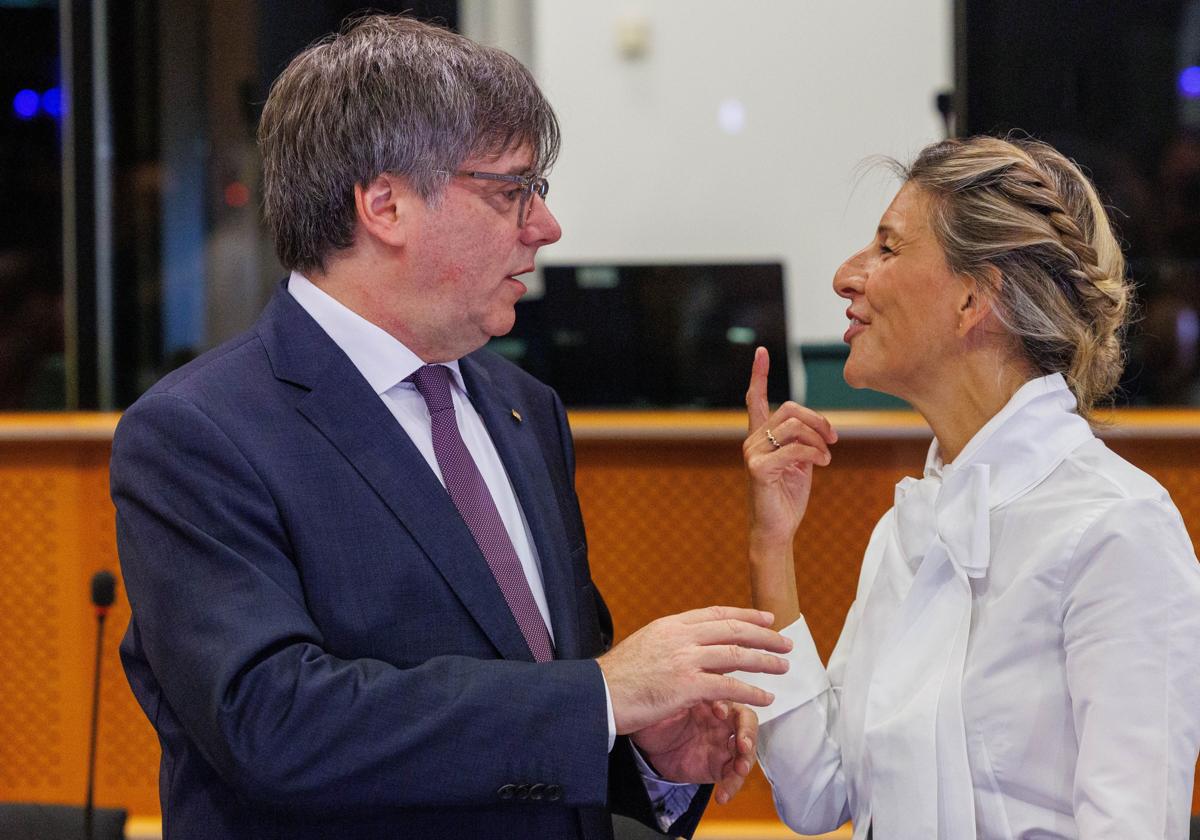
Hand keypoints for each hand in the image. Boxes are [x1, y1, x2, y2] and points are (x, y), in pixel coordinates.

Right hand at [598, 605, 790, 733]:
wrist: (598, 694)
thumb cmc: (619, 677)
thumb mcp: (647, 646)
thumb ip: (675, 644)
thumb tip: (703, 648)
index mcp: (671, 625)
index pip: (717, 614)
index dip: (746, 615)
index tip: (766, 617)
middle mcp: (681, 636)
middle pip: (733, 629)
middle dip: (764, 635)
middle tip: (785, 642)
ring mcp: (685, 660)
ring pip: (737, 654)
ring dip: (765, 661)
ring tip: (783, 666)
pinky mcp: (686, 685)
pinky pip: (729, 686)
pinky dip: (751, 691)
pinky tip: (766, 698)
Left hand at [632, 701, 758, 804]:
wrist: (644, 743)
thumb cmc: (656, 716)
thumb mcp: (664, 703)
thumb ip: (680, 695)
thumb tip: (687, 680)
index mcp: (711, 701)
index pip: (729, 697)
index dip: (729, 705)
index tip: (719, 712)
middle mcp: (721, 722)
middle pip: (747, 724)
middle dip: (748, 734)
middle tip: (743, 745)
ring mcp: (721, 744)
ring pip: (745, 752)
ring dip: (746, 761)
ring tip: (740, 770)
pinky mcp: (718, 766)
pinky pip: (732, 776)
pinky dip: (731, 785)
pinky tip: (723, 795)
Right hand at [744, 346, 837, 542]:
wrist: (776, 529)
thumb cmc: (787, 496)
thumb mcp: (800, 462)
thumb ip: (803, 441)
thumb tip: (819, 427)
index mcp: (760, 436)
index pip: (756, 398)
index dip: (759, 374)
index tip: (761, 352)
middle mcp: (752, 441)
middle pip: (790, 410)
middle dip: (817, 420)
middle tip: (833, 438)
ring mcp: (753, 454)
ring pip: (794, 428)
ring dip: (819, 440)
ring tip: (827, 456)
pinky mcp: (758, 469)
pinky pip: (795, 449)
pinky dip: (816, 454)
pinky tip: (823, 463)